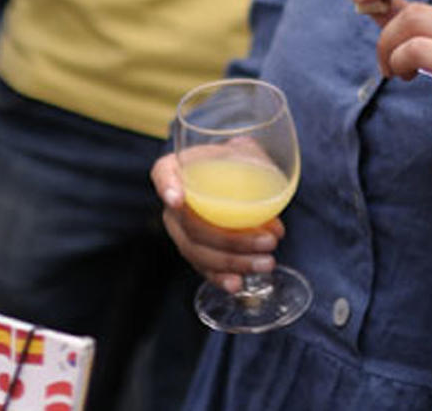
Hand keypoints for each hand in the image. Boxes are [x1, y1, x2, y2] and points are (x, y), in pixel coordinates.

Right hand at [152, 150, 281, 292]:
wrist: (230, 177)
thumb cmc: (233, 158)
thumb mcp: (241, 148)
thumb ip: (253, 157)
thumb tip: (269, 183)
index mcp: (177, 168)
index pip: (163, 174)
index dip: (167, 187)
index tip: (179, 199)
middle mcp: (173, 202)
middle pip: (192, 226)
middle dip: (230, 241)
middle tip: (267, 242)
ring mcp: (179, 230)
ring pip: (198, 252)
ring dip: (232, 263)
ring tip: (265, 263)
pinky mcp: (192, 249)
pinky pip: (201, 267)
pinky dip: (219, 278)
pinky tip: (237, 284)